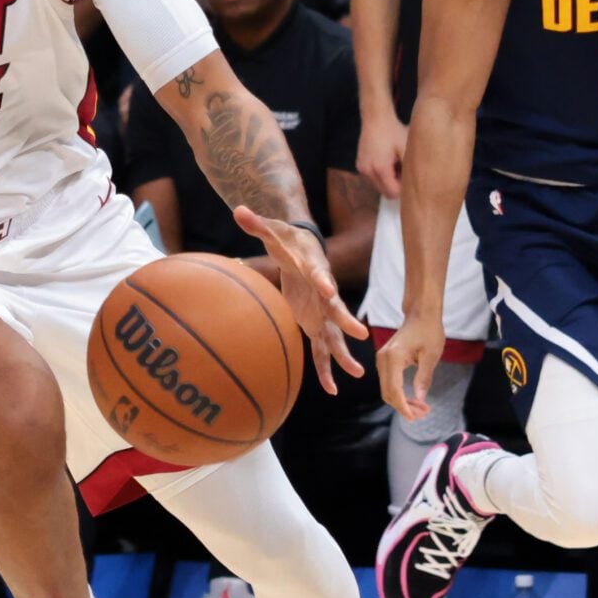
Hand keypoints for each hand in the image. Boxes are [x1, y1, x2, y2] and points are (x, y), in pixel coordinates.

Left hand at [232, 206, 368, 394]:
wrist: (302, 250)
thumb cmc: (287, 240)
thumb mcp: (273, 230)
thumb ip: (258, 223)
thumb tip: (238, 209)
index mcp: (314, 268)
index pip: (320, 274)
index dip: (324, 282)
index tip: (329, 290)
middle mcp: (323, 293)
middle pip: (336, 309)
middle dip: (346, 322)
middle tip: (359, 335)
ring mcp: (321, 311)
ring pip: (335, 336)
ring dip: (344, 355)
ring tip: (358, 374)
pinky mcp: (315, 322)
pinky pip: (323, 349)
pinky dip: (326, 368)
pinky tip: (331, 389)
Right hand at [356, 105, 407, 198]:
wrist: (376, 117)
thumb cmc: (394, 131)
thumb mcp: (407, 149)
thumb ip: (411, 169)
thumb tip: (418, 183)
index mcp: (380, 169)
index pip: (393, 193)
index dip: (404, 189)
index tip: (410, 177)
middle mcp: (368, 171)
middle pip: (385, 192)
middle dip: (396, 186)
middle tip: (404, 169)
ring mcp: (362, 168)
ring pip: (378, 185)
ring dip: (388, 180)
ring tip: (395, 163)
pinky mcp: (360, 164)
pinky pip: (372, 177)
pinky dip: (381, 174)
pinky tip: (387, 160)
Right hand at [376, 309, 440, 419]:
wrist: (421, 314)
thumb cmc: (429, 331)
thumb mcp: (431, 356)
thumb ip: (424, 378)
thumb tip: (420, 400)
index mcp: (393, 357)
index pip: (394, 389)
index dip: (403, 406)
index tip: (415, 417)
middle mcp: (382, 359)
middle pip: (387, 392)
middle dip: (403, 407)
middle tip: (423, 413)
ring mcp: (381, 359)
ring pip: (387, 389)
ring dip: (402, 402)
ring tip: (421, 408)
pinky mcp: (385, 360)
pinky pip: (388, 382)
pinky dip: (399, 393)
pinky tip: (413, 398)